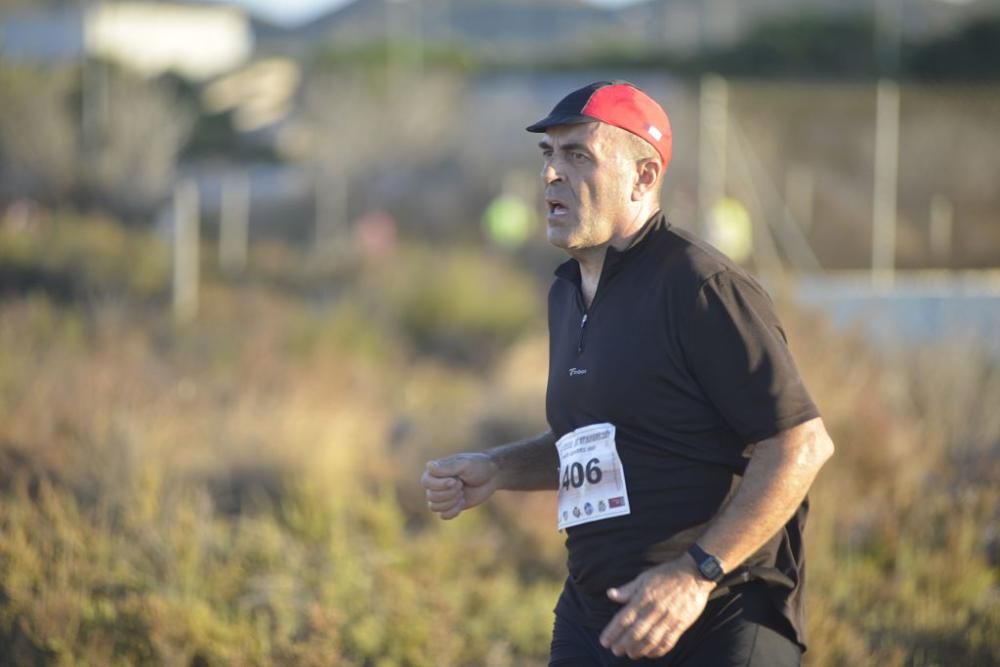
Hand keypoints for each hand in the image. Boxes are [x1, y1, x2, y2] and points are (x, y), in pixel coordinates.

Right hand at [422, 453, 498, 519]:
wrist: (491, 476)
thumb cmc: (478, 466)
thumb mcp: (464, 464)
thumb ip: (447, 467)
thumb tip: (429, 466)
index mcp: (435, 470)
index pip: (426, 482)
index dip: (440, 485)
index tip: (456, 480)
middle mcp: (435, 483)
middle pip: (431, 496)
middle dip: (449, 493)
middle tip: (462, 484)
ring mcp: (442, 495)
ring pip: (434, 507)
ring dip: (451, 502)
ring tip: (462, 492)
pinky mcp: (450, 506)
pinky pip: (443, 515)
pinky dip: (453, 511)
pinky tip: (462, 503)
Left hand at [599, 557, 714, 659]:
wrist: (694, 574)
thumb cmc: (667, 574)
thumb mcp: (644, 577)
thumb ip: (628, 589)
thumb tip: (610, 594)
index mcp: (644, 597)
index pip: (624, 618)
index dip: (613, 631)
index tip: (605, 641)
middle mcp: (654, 609)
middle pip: (636, 631)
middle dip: (624, 643)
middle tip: (615, 651)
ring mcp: (669, 618)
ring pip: (651, 639)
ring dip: (639, 649)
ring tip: (630, 654)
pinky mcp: (681, 624)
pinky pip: (668, 641)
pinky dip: (658, 650)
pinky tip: (650, 654)